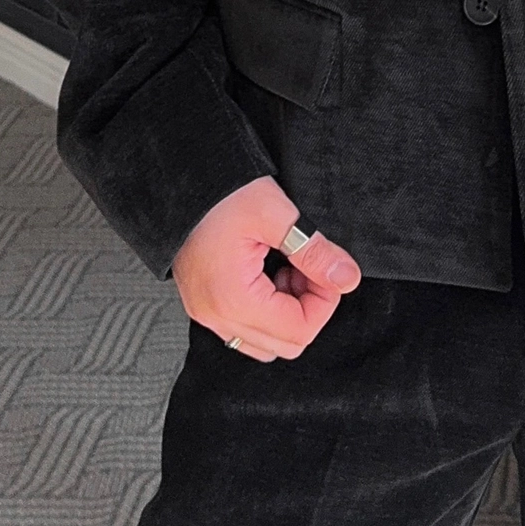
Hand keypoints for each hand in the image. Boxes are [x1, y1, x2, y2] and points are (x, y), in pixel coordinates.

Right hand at [172, 174, 360, 362]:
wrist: (178, 180)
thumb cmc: (220, 193)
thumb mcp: (275, 214)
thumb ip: (314, 251)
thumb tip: (346, 278)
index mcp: (233, 299)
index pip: (299, 331)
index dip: (324, 301)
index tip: (326, 269)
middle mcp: (216, 316)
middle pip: (285, 345)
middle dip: (308, 307)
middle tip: (307, 267)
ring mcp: (207, 314)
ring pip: (265, 343)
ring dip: (287, 313)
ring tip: (287, 269)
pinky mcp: (204, 304)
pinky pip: (244, 330)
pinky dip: (266, 311)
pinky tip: (268, 274)